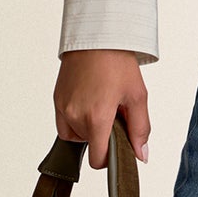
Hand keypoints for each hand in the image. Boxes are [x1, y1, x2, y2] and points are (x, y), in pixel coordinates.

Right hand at [55, 49, 150, 168]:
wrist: (97, 37)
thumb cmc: (118, 63)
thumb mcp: (137, 97)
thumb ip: (140, 130)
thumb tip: (140, 156)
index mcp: (96, 118)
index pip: (98, 159)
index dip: (110, 159)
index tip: (118, 147)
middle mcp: (75, 116)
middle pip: (89, 145)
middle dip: (103, 136)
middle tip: (115, 113)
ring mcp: (63, 108)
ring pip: (76, 136)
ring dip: (88, 129)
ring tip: (101, 105)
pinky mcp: (56, 100)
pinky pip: (64, 125)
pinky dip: (76, 122)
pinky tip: (88, 105)